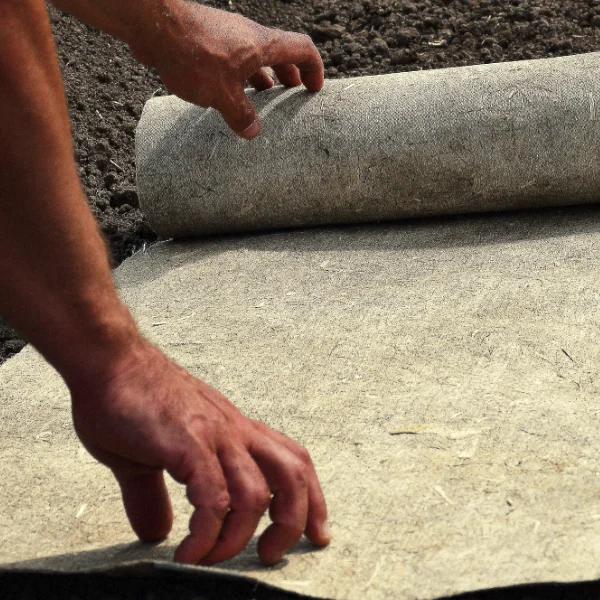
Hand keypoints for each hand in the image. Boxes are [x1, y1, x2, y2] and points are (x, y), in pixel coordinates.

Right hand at [69, 337, 330, 565]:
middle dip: (294, 521)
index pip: (291, 461)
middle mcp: (233, 431)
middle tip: (270, 555)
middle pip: (292, 474)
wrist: (110, 361)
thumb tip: (156, 531)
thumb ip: (155, 494)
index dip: (311, 498)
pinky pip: (212, 498)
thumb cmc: (130, 398)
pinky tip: (188, 552)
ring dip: (240, 537)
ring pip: (256, 493)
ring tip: (213, 560)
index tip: (315, 533)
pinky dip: (206, 534)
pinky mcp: (187, 443)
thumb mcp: (149, 454)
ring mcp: (214, 436)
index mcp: (234, 431)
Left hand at [129, 1, 323, 138]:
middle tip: (291, 95)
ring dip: (263, 76)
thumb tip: (253, 132)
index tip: (314, 88)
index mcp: (262, 45)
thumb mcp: (221, 94)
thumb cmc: (193, 55)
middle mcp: (249, 37)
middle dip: (289, 75)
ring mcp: (229, 36)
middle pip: (280, 53)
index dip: (313, 68)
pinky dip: (239, 74)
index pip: (302, 49)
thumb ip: (240, 114)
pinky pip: (234, 58)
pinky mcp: (209, 41)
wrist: (154, 25)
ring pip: (255, 56)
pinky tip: (228, 92)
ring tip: (262, 99)